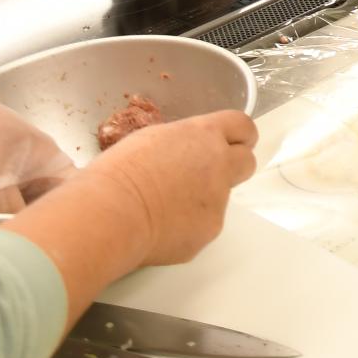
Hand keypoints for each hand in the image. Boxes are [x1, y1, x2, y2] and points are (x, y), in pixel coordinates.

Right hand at [79, 110, 258, 265]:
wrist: (111, 214)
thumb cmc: (118, 174)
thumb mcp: (150, 139)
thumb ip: (180, 142)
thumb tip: (183, 151)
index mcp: (204, 135)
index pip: (242, 126)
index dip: (240, 135)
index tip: (237, 141)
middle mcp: (219, 165)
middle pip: (247, 162)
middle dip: (234, 166)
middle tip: (209, 174)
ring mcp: (218, 200)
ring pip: (222, 197)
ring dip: (204, 199)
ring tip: (165, 205)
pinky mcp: (210, 230)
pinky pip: (205, 225)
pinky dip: (189, 226)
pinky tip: (161, 226)